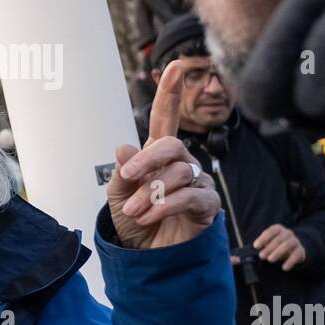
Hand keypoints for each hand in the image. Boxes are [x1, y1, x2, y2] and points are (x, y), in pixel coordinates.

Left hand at [107, 60, 220, 248]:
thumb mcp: (118, 197)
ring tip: (135, 211)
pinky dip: (166, 205)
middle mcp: (180, 163)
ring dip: (151, 192)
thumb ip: (122, 174)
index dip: (169, 92)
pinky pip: (191, 196)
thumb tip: (124, 148)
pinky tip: (151, 216)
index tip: (173, 66)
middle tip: (128, 177)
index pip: (165, 118)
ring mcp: (196, 183)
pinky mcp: (207, 205)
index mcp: (158, 154)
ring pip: (179, 173)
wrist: (146, 258)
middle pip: (172, 145)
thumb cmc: (134, 223)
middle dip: (148, 159)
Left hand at [253, 224, 306, 270]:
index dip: (263, 238)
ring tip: (270, 260)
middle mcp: (287, 233)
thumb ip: (261, 246)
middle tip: (261, 256)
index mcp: (278, 229)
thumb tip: (251, 251)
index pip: (271, 231)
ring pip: (288, 244)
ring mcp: (295, 241)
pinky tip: (284, 268)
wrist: (295, 250)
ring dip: (278, 252)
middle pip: (279, 239)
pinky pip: (296, 255)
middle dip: (269, 247)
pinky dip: (290, 261)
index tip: (256, 246)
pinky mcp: (301, 251)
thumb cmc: (277, 246)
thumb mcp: (269, 244)